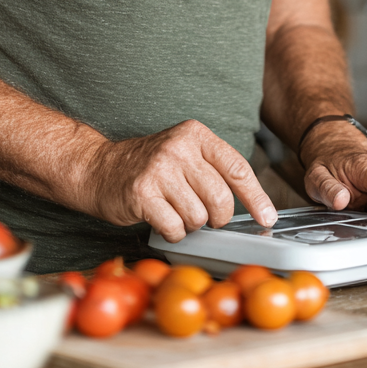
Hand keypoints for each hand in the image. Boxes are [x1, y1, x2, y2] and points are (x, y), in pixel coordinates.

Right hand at [82, 119, 277, 241]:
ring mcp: (160, 169)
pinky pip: (175, 228)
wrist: (98, 169)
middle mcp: (179, 148)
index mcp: (196, 134)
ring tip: (175, 211)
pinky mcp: (142, 193)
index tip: (268, 218)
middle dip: (217, 217)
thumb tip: (254, 206)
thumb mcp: (184, 154)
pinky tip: (161, 220)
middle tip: (204, 216)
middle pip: (221, 199)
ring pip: (199, 217)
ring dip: (191, 224)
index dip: (256, 197)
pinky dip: (173, 232)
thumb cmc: (149, 167)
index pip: (237, 168)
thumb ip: (214, 170)